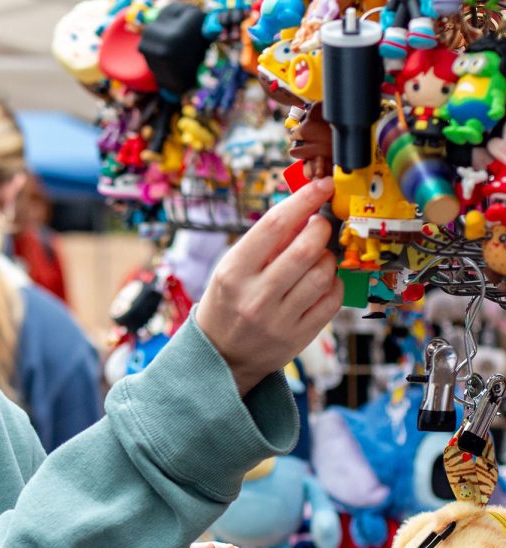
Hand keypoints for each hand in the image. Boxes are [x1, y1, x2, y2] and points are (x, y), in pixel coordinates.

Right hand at [196, 177, 342, 394]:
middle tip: (321, 224)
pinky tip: (322, 280)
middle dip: (321, 228)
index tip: (322, 185)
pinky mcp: (298, 336)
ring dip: (328, 257)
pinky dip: (333, 283)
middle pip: (305, 248)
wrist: (220, 355)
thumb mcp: (230, 270)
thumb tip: (304, 210)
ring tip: (318, 257)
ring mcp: (278, 319)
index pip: (274, 225)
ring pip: (323, 273)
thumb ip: (264, 244)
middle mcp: (254, 296)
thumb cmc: (227, 303)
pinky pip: (331, 299)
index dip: (304, 200)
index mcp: (232, 272)